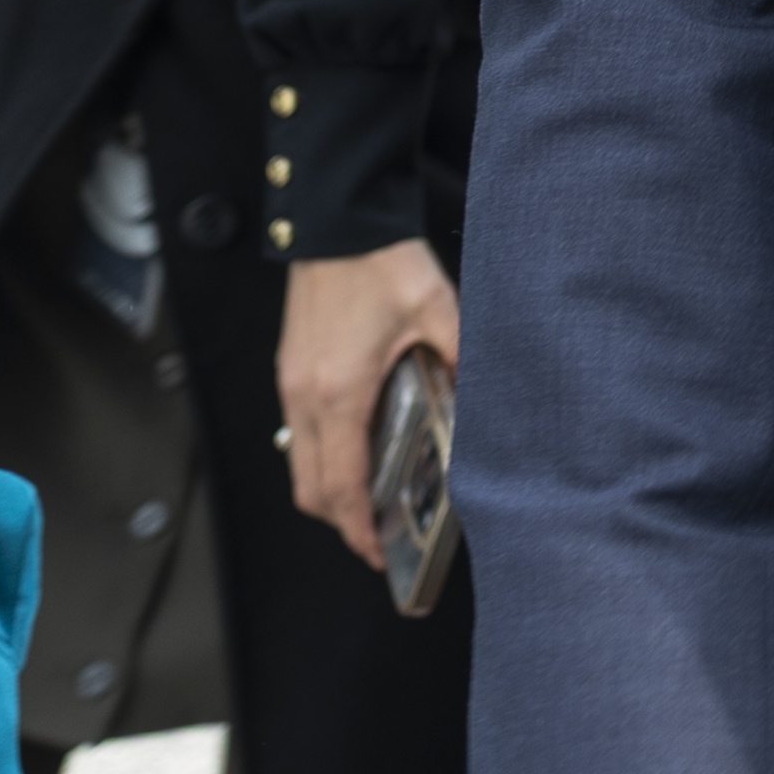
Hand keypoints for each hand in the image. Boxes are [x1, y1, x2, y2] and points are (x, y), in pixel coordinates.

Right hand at [279, 239, 460, 567]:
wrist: (335, 220)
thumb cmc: (380, 263)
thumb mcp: (437, 309)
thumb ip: (461, 356)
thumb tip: (483, 399)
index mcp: (339, 393)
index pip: (340, 485)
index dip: (358, 528)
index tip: (379, 552)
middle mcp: (304, 396)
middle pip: (309, 487)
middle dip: (341, 521)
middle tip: (378, 535)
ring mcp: (290, 383)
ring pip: (299, 462)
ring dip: (328, 490)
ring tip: (370, 499)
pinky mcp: (290, 369)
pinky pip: (298, 432)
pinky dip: (321, 456)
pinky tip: (357, 447)